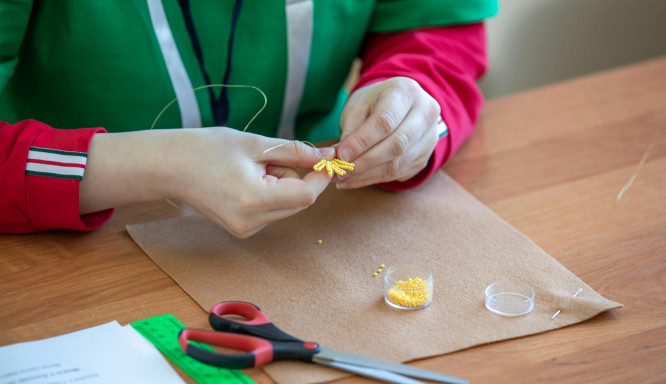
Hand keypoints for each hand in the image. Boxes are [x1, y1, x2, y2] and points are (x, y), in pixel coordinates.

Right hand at [80, 128, 333, 237]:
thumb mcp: (256, 144)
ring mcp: (246, 229)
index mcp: (254, 200)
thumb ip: (295, 152)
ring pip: (286, 206)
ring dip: (282, 184)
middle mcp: (251, 222)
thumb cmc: (207, 149)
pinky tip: (247, 179)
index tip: (323, 158)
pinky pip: (271, 210)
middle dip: (296, 177)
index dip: (320, 176)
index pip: (306, 195)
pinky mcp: (241, 229)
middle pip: (298, 202)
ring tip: (253, 167)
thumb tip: (327, 156)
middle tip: (273, 157)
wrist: (169, 166)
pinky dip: (270, 192)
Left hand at [335, 77, 439, 187]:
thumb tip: (339, 157)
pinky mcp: (425, 157)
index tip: (341, 154)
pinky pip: (398, 173)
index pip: (385, 121)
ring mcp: (429, 137)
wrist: (398, 107)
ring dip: (367, 174)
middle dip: (365, 161)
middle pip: (397, 144)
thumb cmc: (374, 103)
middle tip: (340, 171)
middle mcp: (425, 113)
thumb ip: (350, 130)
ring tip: (342, 178)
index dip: (362, 141)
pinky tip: (354, 180)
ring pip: (398, 163)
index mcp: (406, 91)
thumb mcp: (358, 107)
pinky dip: (373, 179)